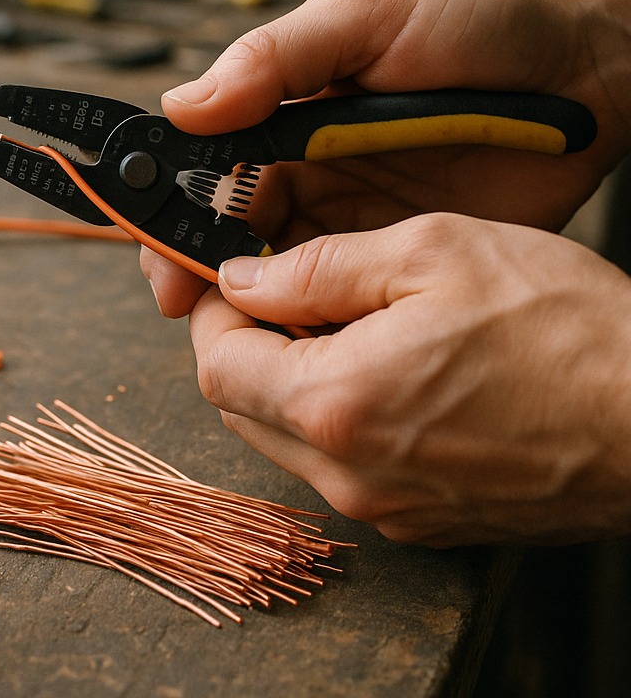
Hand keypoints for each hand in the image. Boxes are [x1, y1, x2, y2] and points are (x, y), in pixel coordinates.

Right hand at [145, 0, 630, 315]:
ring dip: (244, 301)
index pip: (203, 163)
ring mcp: (349, 216)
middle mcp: (305, 168)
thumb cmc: (476, 25)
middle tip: (182, 301)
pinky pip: (337, 296)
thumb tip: (182, 105)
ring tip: (230, 332)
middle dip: (193, 265)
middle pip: (225, 226)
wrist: (584, 73)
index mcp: (282, 111)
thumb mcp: (366, 16)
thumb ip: (274, 57)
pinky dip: (306, 318)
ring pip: (273, 270)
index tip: (150, 241)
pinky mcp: (395, 256)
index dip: (169, 202)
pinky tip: (292, 339)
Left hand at [191, 213, 630, 545]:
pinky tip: (389, 375)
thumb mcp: (431, 252)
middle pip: (241, 407)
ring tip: (347, 329)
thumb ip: (319, 267)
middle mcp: (347, 473)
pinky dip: (338, 419)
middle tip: (288, 296)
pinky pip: (341, 467)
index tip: (232, 280)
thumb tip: (245, 279)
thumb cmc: (562, 329)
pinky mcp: (421, 522)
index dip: (213, 314)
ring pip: (287, 439)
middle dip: (246, 347)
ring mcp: (384, 507)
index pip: (216, 364)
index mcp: (335, 403)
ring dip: (290, 383)